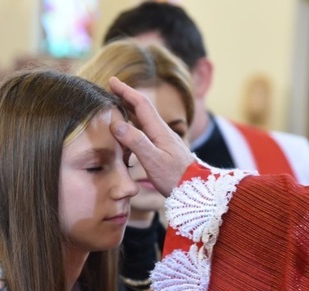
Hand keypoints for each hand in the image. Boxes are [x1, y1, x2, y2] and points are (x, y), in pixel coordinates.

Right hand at [109, 77, 194, 196]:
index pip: (141, 104)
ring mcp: (165, 140)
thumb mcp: (153, 160)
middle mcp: (163, 131)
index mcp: (160, 130)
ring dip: (130, 111)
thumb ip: (136, 141)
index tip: (112, 80)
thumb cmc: (175, 177)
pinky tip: (129, 134)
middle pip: (142, 109)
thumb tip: (117, 124)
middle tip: (111, 90)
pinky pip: (146, 132)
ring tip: (116, 108)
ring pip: (144, 120)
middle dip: (126, 97)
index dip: (125, 91)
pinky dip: (134, 126)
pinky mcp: (165, 150)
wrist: (197, 190)